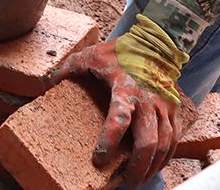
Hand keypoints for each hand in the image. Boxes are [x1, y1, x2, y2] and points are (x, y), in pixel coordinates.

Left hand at [49, 40, 186, 187]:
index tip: (98, 159)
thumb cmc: (119, 51)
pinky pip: (174, 140)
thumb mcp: (90, 55)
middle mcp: (148, 100)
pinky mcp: (173, 110)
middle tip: (124, 182)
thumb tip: (46, 83)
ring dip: (152, 167)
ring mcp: (164, 107)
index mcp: (125, 88)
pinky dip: (165, 158)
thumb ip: (68, 69)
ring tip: (137, 181)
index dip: (109, 141)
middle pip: (148, 141)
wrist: (156, 42)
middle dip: (137, 166)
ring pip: (164, 145)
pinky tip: (154, 167)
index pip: (119, 119)